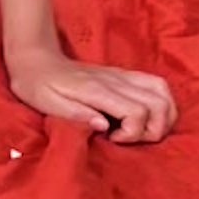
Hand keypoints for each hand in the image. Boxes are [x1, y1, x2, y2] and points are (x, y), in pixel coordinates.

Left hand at [7, 44, 176, 143]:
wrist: (35, 59)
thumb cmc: (36, 85)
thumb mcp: (46, 103)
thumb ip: (76, 114)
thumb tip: (104, 126)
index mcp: (96, 89)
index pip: (135, 111)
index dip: (132, 133)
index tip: (113, 139)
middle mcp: (115, 80)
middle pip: (158, 103)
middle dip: (153, 129)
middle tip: (130, 138)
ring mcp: (122, 75)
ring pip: (163, 92)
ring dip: (163, 116)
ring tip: (142, 131)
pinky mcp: (124, 75)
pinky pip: (156, 85)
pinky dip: (162, 104)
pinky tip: (147, 117)